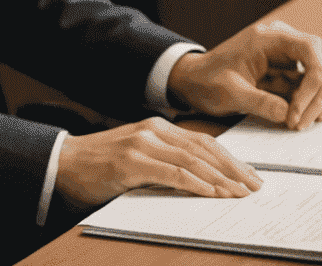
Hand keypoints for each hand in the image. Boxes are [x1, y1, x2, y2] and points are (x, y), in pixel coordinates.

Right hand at [54, 116, 261, 208]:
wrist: (65, 163)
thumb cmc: (103, 165)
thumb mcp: (139, 158)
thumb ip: (166, 162)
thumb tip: (204, 182)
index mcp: (156, 127)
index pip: (204, 141)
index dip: (230, 159)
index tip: (251, 176)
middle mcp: (152, 130)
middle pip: (204, 149)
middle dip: (233, 169)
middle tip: (256, 187)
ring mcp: (141, 143)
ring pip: (192, 160)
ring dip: (221, 179)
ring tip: (240, 194)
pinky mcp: (131, 162)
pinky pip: (172, 173)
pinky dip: (196, 184)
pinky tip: (212, 194)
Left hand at [167, 19, 321, 130]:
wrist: (193, 82)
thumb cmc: (207, 81)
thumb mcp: (229, 93)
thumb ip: (259, 102)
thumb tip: (289, 114)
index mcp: (265, 38)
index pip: (310, 47)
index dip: (316, 78)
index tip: (300, 108)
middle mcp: (279, 43)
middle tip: (306, 122)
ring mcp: (284, 58)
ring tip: (313, 121)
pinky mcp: (286, 74)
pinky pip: (314, 81)